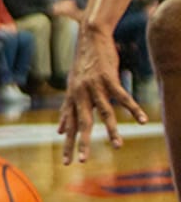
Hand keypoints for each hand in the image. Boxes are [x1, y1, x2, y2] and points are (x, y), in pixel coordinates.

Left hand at [59, 27, 148, 164]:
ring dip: (112, 130)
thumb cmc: (83, 65)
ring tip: (118, 146)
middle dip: (82, 142)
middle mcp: (80, 93)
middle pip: (82, 122)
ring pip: (104, 112)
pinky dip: (133, 109)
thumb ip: (66, 110)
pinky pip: (123, 97)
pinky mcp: (108, 78)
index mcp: (72, 98)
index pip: (69, 125)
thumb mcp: (72, 88)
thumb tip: (59, 130)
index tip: (67, 163)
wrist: (90, 38)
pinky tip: (142, 121)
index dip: (67, 144)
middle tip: (83, 161)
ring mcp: (94, 86)